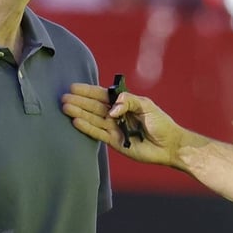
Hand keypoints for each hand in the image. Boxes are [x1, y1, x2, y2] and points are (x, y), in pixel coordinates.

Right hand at [62, 83, 182, 166]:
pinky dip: (86, 127)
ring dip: (79, 113)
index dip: (88, 91)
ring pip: (93, 119)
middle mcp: (115, 114)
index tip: (73, 87)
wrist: (169, 144)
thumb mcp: (146, 105)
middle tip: (64, 98)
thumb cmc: (160, 123)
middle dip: (79, 102)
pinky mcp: (113, 141)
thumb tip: (112, 110)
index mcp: (123, 103)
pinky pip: (97, 133)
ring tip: (65, 107)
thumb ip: (128, 101)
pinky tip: (75, 121)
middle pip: (94, 106)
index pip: (102, 95)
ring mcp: (113, 128)